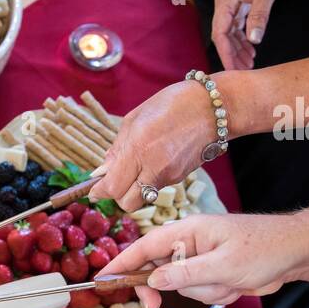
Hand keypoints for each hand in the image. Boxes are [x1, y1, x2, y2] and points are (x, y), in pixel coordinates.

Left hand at [88, 80, 221, 210]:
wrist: (214, 107)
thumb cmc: (172, 105)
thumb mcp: (135, 119)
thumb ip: (117, 148)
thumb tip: (102, 171)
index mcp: (138, 149)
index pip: (112, 187)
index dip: (100, 191)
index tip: (94, 190)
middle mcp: (153, 167)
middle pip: (127, 203)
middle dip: (117, 196)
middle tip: (116, 180)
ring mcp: (169, 175)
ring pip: (143, 197)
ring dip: (134, 189)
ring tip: (137, 166)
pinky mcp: (181, 177)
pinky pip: (157, 187)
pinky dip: (150, 180)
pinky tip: (155, 161)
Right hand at [99, 212, 305, 307]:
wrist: (295, 253)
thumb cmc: (263, 250)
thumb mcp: (223, 265)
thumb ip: (184, 274)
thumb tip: (152, 281)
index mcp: (187, 231)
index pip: (144, 247)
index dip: (121, 263)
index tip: (102, 279)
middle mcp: (189, 243)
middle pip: (157, 270)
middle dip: (165, 289)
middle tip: (157, 307)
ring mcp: (200, 258)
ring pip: (182, 286)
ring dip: (204, 292)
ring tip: (229, 283)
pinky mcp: (211, 272)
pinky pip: (200, 291)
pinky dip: (216, 294)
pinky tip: (235, 286)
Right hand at [211, 0, 295, 69]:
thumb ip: (259, 15)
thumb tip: (253, 40)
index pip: (220, 33)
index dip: (226, 54)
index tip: (235, 71)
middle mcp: (224, 0)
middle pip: (223, 34)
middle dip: (232, 54)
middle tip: (244, 73)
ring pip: (230, 29)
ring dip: (238, 46)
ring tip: (250, 63)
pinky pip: (237, 21)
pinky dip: (243, 35)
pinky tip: (252, 45)